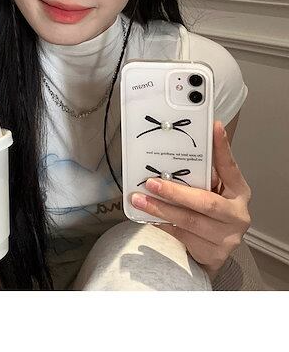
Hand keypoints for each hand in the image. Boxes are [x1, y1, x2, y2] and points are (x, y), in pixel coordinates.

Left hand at [130, 121, 251, 279]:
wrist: (214, 252)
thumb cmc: (211, 213)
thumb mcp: (213, 190)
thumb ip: (203, 174)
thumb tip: (179, 148)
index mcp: (239, 191)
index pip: (231, 166)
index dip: (223, 148)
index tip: (214, 126)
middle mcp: (237, 214)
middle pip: (206, 202)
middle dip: (175, 192)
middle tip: (151, 182)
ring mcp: (227, 237)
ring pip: (189, 221)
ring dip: (161, 209)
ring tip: (140, 200)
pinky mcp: (213, 254)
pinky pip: (181, 236)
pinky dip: (163, 224)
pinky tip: (148, 216)